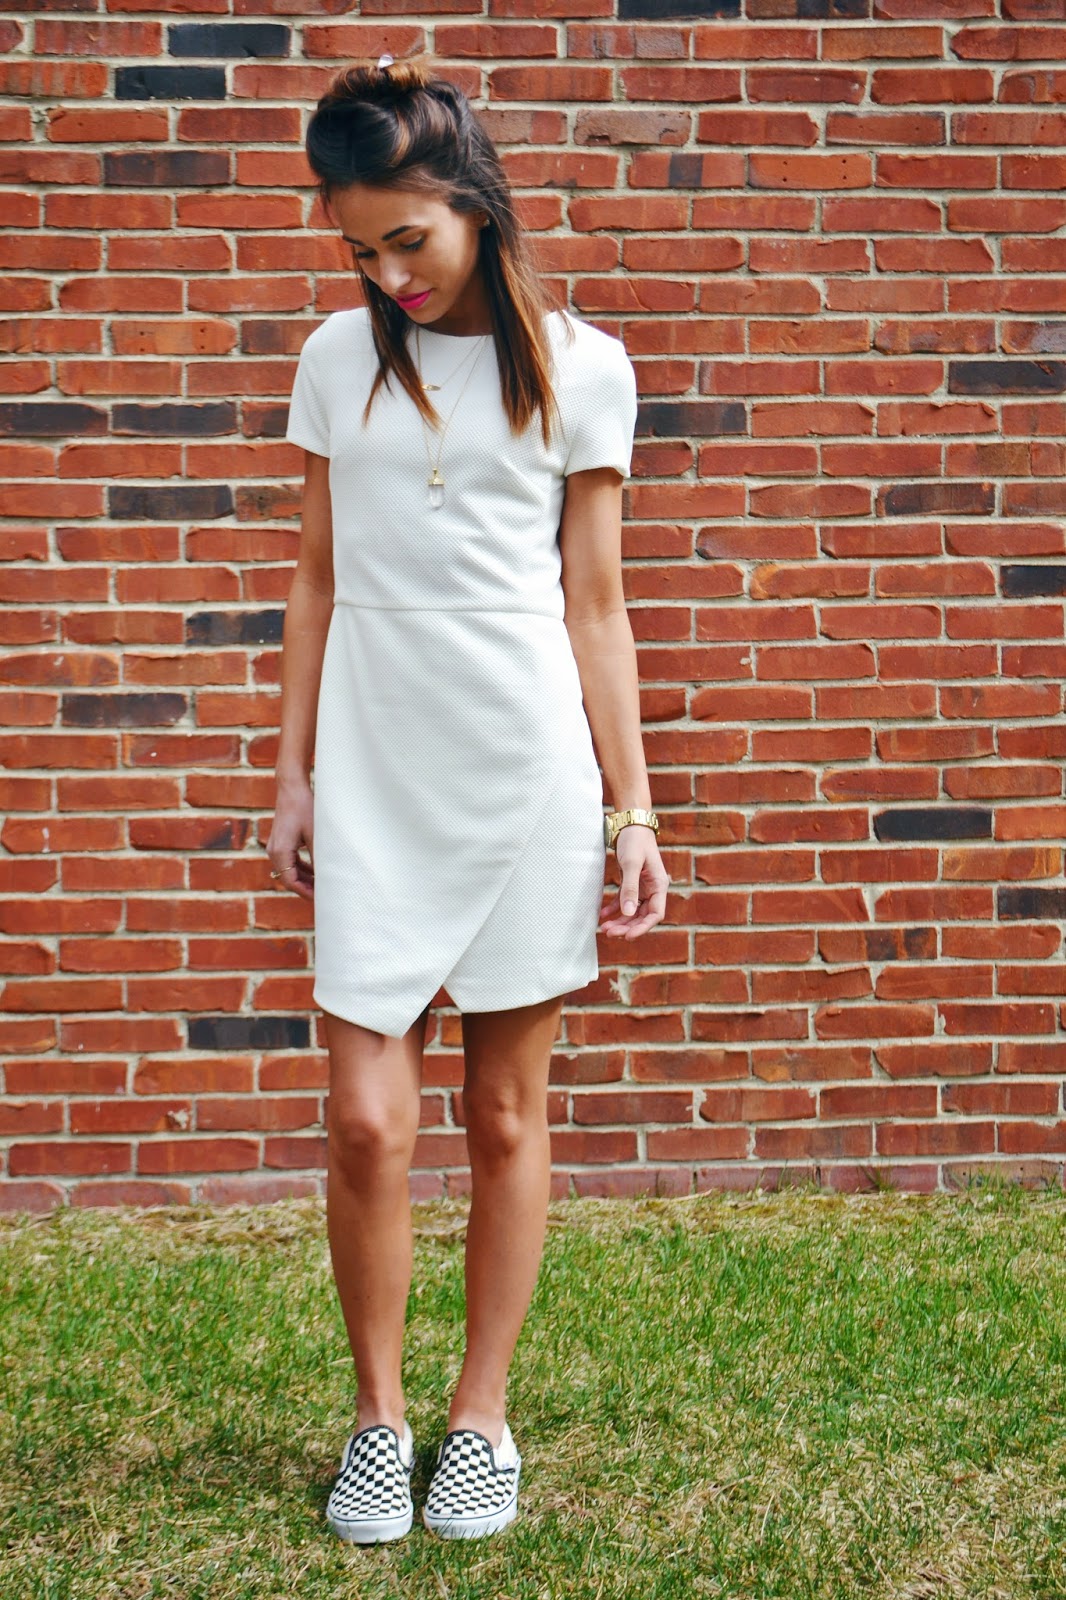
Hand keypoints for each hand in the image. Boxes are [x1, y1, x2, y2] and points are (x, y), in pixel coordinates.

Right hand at [265, 781, 314, 901]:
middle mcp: (274, 851)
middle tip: (324, 896)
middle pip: (289, 878)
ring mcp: (276, 847)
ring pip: (290, 870)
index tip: (320, 899)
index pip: (290, 881)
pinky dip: (303, 868)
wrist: (292, 788)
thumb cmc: (304, 808)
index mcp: (280, 852)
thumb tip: (327, 876)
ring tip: (323, 886)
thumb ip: (318, 857)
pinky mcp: (281, 842)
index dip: (305, 892)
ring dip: (305, 878)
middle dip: (306, 888)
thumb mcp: (315, 835)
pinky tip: (317, 871)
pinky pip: (291, 861)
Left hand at [598, 825, 668, 939]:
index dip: (642, 927)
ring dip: (620, 921)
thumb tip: (628, 913)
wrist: (631, 824)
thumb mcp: (632, 864)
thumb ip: (630, 888)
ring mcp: (642, 887)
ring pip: (632, 911)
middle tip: (609, 933)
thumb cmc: (635, 841)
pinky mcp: (631, 883)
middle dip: (627, 926)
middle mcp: (653, 889)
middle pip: (642, 916)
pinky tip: (603, 915)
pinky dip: (614, 909)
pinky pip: (624, 901)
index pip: (655, 914)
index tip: (627, 936)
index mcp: (659, 886)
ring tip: (604, 928)